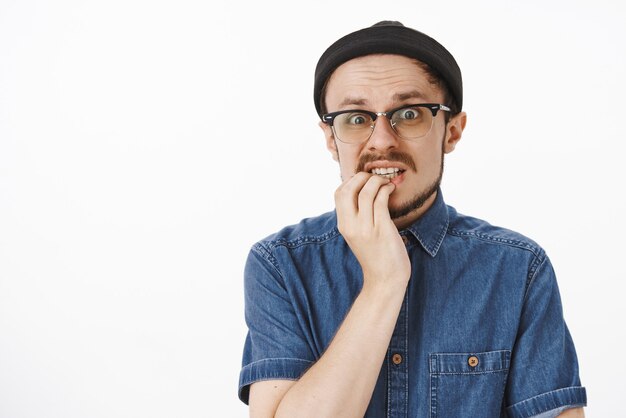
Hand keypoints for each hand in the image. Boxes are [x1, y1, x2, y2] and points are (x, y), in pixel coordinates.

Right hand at [335, 172, 410, 287]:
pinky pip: (381, 201)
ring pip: (366, 191)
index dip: (351, 181)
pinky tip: (392, 190)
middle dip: (362, 177)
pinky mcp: (381, 229)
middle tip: (376, 178)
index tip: (365, 180)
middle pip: (348, 189)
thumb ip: (357, 218)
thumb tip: (364, 193)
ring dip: (377, 181)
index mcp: (343, 225)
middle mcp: (351, 225)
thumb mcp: (358, 235)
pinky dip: (386, 189)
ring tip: (387, 183)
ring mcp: (365, 228)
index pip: (339, 193)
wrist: (385, 280)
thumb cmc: (376, 256)